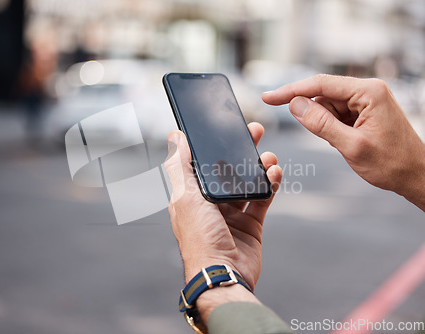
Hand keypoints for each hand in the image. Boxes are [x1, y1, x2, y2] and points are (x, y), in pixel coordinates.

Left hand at [164, 123, 281, 289]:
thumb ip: (181, 166)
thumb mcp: (186, 197)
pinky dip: (270, 184)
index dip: (213, 144)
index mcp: (190, 196)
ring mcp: (231, 214)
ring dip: (258, 166)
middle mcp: (210, 204)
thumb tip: (175, 137)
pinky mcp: (250, 224)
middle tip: (255, 131)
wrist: (223, 274)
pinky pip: (262, 199)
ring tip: (268, 155)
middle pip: (226, 170)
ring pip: (246, 182)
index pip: (201, 163)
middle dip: (240, 149)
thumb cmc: (199, 238)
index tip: (225, 126)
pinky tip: (275, 172)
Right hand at [263, 74, 424, 210]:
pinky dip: (331, 128)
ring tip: (344, 144)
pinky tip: (345, 141)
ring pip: (327, 106)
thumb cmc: (392, 163)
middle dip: (314, 116)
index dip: (290, 91)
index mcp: (368, 92)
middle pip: (322, 95)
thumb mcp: (351, 146)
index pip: (320, 84)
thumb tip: (295, 105)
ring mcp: (365, 101)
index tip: (268, 98)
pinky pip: (336, 114)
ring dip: (325, 125)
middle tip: (329, 139)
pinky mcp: (363, 111)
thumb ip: (321, 124)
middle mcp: (367, 91)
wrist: (415, 175)